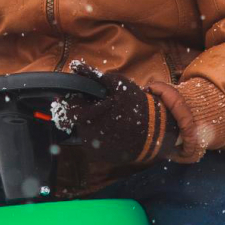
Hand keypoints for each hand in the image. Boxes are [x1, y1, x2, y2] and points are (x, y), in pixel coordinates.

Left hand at [52, 63, 168, 170]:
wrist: (154, 131)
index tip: (87, 98)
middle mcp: (87, 136)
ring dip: (93, 124)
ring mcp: (94, 150)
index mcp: (87, 117)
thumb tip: (75, 66)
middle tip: (104, 108)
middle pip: (78, 121)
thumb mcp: (116, 84)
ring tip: (110, 119)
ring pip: (86, 132)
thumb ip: (93, 76)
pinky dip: (101, 136)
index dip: (78, 101)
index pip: (71, 108)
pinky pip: (95, 144)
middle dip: (87, 112)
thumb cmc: (135, 105)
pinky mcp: (102, 157)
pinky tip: (112, 130)